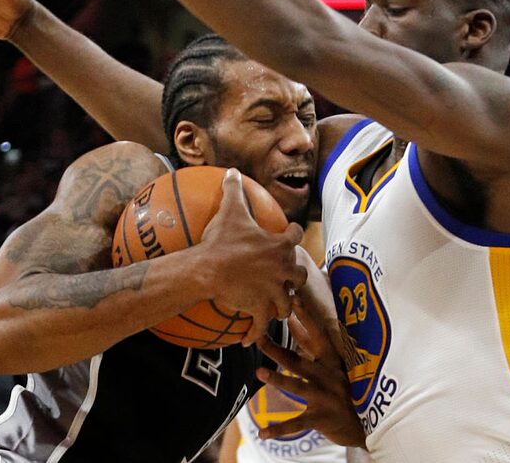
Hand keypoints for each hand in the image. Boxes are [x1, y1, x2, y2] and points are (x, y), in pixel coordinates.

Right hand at [199, 169, 307, 345]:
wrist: (209, 268)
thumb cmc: (222, 239)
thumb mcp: (230, 210)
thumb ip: (234, 189)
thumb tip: (232, 171)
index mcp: (280, 245)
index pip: (296, 236)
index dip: (293, 235)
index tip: (289, 236)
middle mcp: (283, 269)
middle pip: (300, 276)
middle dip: (294, 277)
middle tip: (284, 278)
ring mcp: (274, 291)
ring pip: (287, 304)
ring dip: (281, 306)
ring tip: (273, 307)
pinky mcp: (262, 309)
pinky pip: (262, 326)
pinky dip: (255, 333)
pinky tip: (248, 339)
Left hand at [254, 298, 366, 447]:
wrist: (367, 425)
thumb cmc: (345, 389)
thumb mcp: (333, 365)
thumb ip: (312, 345)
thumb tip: (292, 321)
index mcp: (331, 361)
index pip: (317, 334)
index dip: (306, 316)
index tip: (293, 299)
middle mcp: (328, 376)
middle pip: (298, 360)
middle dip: (277, 350)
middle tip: (258, 338)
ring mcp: (325, 397)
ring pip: (297, 385)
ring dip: (277, 379)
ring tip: (259, 371)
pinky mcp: (321, 418)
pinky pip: (297, 423)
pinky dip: (279, 429)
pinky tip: (262, 433)